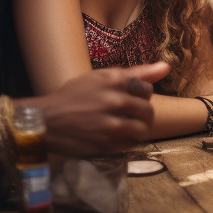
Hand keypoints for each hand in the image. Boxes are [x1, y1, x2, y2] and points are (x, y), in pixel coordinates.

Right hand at [37, 62, 165, 154]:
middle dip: (143, 115)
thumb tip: (166, 67)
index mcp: (115, 82)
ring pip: (142, 130)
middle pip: (148, 112)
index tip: (131, 98)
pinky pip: (130, 145)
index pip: (147, 90)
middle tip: (131, 115)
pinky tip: (117, 137)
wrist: (46, 121)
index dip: (141, 96)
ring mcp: (112, 126)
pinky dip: (128, 142)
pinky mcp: (107, 145)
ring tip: (126, 127)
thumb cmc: (73, 96)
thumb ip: (135, 73)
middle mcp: (116, 102)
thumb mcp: (101, 77)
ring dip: (138, 130)